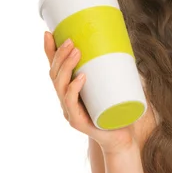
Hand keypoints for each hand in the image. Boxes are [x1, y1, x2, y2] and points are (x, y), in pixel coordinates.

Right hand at [43, 31, 136, 153]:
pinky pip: (72, 104)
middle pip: (55, 75)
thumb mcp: (111, 87)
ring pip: (61, 87)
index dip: (50, 53)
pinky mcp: (78, 123)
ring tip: (76, 52)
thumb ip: (111, 71)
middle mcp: (65, 101)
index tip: (49, 33)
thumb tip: (120, 43)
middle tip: (71, 40)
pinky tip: (81, 78)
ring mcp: (70, 112)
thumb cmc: (116, 111)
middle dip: (60, 56)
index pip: (55, 70)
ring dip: (67, 67)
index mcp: (69, 92)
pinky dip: (75, 89)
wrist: (121, 139)